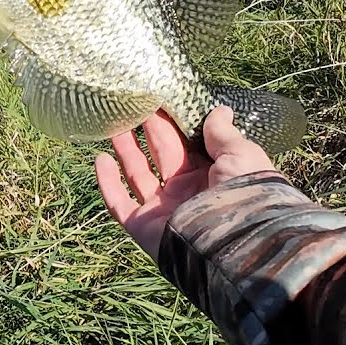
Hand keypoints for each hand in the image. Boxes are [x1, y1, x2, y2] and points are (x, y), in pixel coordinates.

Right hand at [93, 106, 277, 259]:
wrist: (235, 244)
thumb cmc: (245, 194)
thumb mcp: (241, 156)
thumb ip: (224, 134)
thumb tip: (220, 109)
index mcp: (212, 176)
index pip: (187, 144)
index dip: (173, 123)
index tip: (159, 99)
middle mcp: (186, 192)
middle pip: (160, 155)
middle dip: (147, 129)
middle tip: (133, 101)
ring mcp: (163, 209)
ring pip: (137, 174)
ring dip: (125, 149)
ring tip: (113, 122)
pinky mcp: (143, 226)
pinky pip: (119, 203)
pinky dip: (107, 183)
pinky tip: (100, 159)